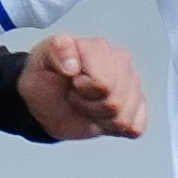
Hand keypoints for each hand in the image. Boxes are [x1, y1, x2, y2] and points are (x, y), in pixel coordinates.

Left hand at [18, 34, 147, 140]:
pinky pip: (136, 127)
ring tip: (87, 106)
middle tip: (76, 96)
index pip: (104, 82)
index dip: (83, 90)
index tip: (71, 84)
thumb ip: (57, 50)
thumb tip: (72, 65)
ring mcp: (132, 84)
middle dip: (91, 106)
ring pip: (125, 117)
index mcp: (99, 48)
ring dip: (101, 119)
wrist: (46, 103)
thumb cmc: (45, 79)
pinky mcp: (137, 106)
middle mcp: (121, 62)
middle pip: (115, 102)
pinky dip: (116, 129)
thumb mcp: (40, 60)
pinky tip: (102, 118)